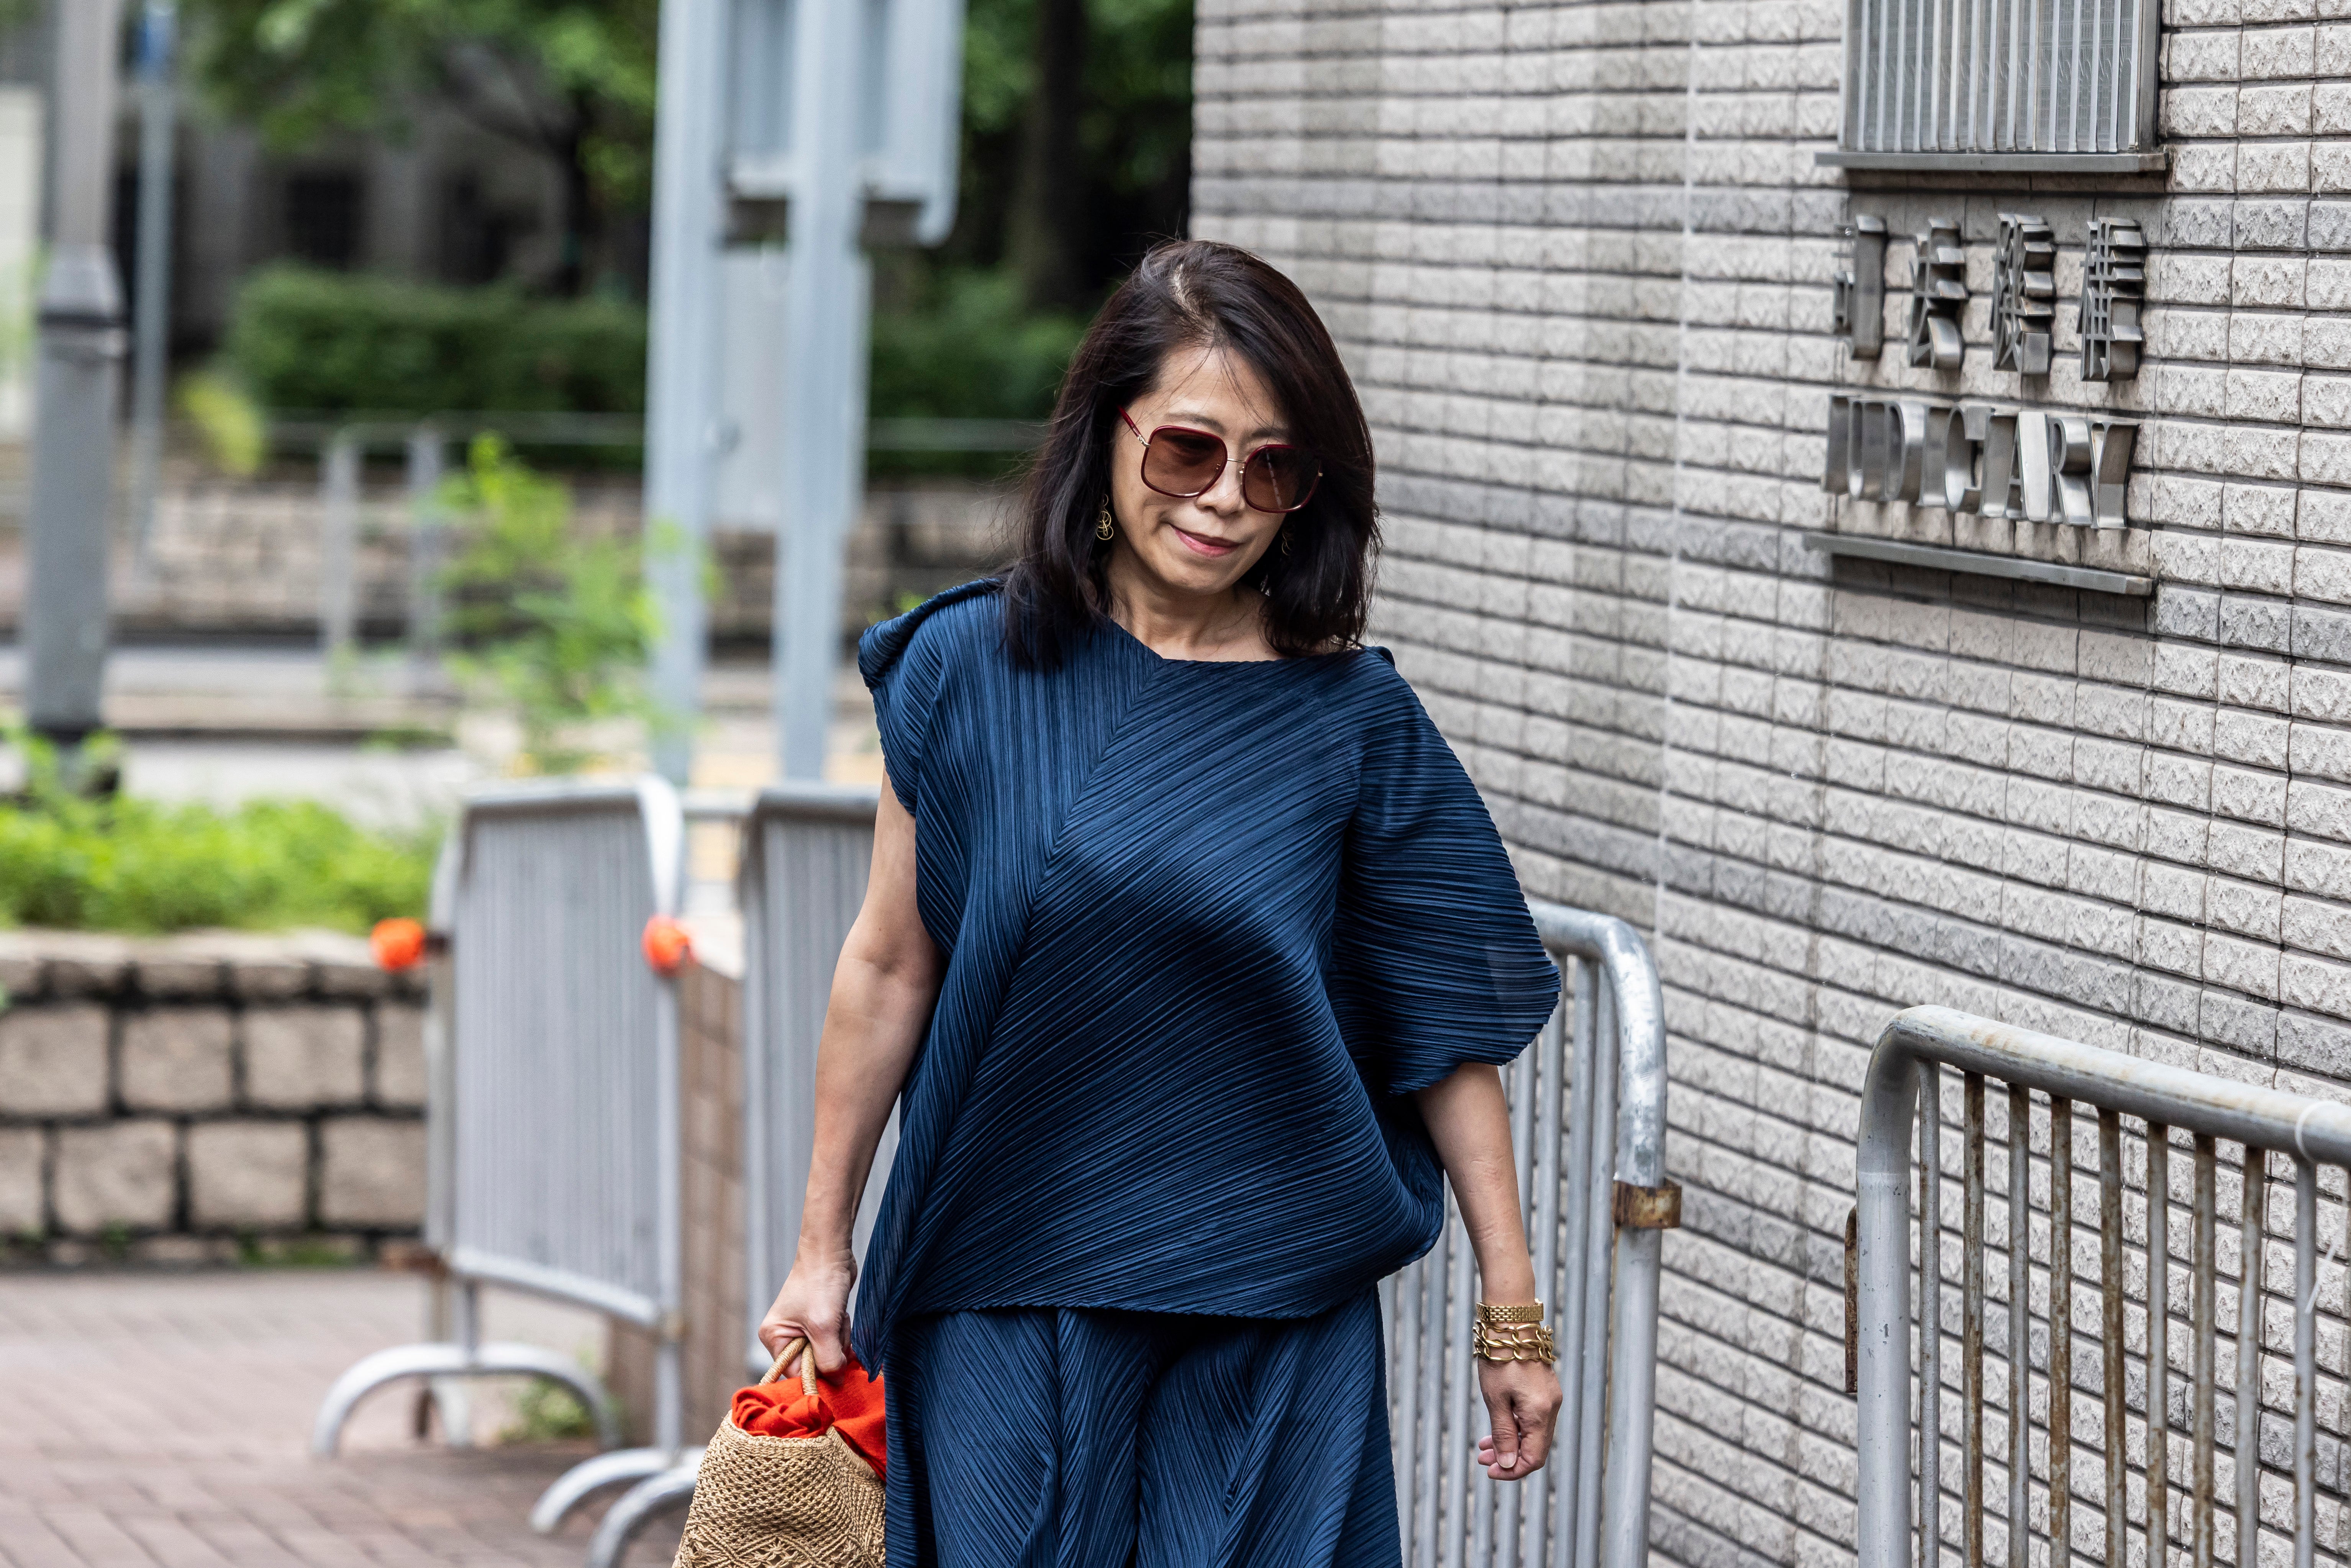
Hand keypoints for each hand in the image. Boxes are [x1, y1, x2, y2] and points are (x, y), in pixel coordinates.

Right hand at [758, 1246, 857, 1374]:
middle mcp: (784, 1335)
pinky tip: (842, 1316)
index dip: (817, 1376)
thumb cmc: (820, 1283)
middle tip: (835, 1329)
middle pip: (813, 1364)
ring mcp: (801, 1329)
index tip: (836, 1371)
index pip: (794, 1374)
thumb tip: (837, 1382)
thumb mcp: (824, 1327)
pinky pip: (834, 1340)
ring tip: (838, 1317)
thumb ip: (829, 1360)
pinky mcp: (819, 1322)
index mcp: (774, 1337)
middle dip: (831, 1351)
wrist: (831, 1251)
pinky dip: (842, 1332)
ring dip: (839, 1339)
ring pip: (827, 1353)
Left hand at [1474, 1357, 1561, 1480]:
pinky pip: (1533, 1419)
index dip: (1512, 1470)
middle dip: (1509, 1458)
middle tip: (1482, 1459)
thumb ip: (1503, 1434)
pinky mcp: (1545, 1390)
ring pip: (1534, 1434)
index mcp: (1540, 1413)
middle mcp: (1551, 1408)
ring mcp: (1550, 1399)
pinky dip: (1516, 1428)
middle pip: (1535, 1448)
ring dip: (1511, 1443)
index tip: (1489, 1471)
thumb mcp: (1495, 1400)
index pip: (1533, 1458)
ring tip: (1484, 1447)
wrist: (1511, 1323)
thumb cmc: (1500, 1359)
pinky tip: (1497, 1428)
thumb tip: (1508, 1464)